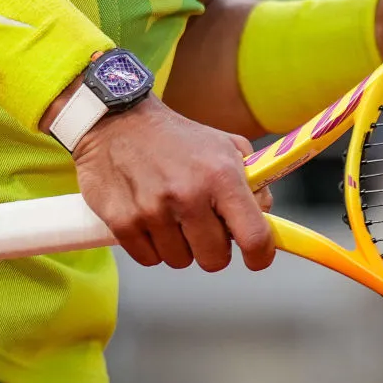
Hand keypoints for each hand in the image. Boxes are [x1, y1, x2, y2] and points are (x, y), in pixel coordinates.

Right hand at [67, 95, 275, 272]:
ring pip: (179, 261)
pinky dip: (151, 246)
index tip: (256, 257)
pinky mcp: (122, 222)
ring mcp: (153, 211)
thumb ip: (252, 181)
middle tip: (203, 226)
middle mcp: (188, 194)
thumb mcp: (224, 145)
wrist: (117, 120)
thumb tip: (265, 216)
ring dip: (179, 246)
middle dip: (213, 248)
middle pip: (215, 260)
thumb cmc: (175, 137)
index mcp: (221, 174)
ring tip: (171, 215)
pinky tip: (149, 219)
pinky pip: (148, 259)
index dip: (260, 256)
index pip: (254, 237)